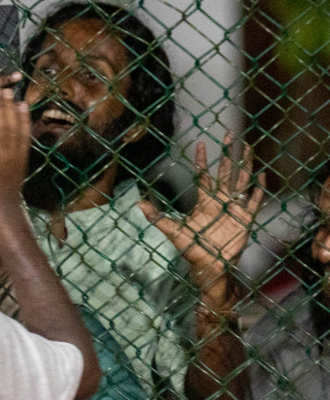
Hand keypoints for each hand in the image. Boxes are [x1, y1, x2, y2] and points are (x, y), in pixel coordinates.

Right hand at [0, 88, 30, 212]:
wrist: (2, 206)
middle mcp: (3, 152)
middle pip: (1, 124)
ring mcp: (16, 152)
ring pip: (14, 126)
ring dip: (11, 108)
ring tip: (7, 92)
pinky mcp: (24, 154)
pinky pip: (25, 133)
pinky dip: (25, 119)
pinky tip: (23, 106)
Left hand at [140, 134, 264, 275]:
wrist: (209, 265)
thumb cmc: (191, 248)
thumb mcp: (172, 231)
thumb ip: (156, 217)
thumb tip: (138, 204)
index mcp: (204, 200)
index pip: (203, 175)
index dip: (202, 160)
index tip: (201, 143)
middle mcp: (220, 200)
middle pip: (226, 171)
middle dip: (229, 153)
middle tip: (232, 135)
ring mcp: (234, 207)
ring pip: (242, 180)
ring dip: (246, 165)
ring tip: (248, 148)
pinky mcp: (245, 218)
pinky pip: (254, 201)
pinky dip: (258, 190)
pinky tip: (262, 177)